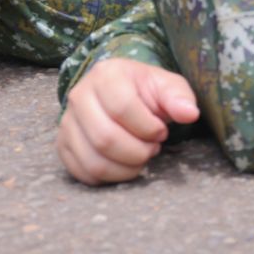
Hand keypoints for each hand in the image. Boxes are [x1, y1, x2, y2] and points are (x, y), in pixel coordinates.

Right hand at [57, 58, 199, 185]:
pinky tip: (125, 166)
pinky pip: (83, 173)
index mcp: (106, 75)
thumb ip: (179, 98)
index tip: (161, 132)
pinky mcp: (63, 145)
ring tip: (140, 157)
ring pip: (93, 161)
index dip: (147, 128)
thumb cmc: (146, 91)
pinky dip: (109, 178)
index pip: (122, 108)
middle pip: (105, 138)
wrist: (121, 93)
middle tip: (152, 148)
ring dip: (125, 168)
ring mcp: (67, 122)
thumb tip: (190, 114)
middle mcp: (79, 96)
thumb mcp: (167, 86)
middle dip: (137, 151)